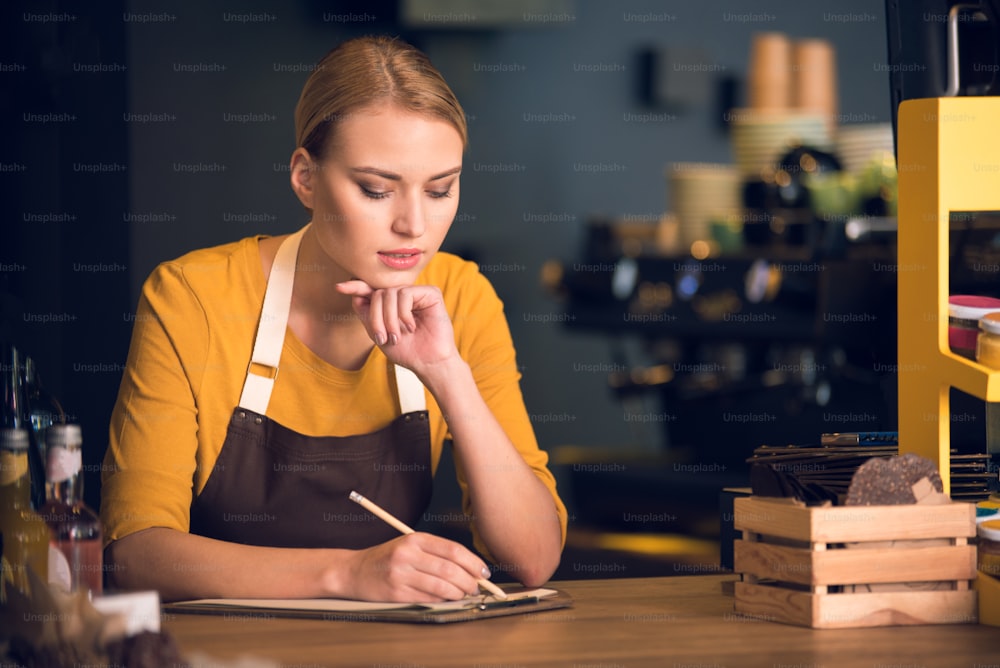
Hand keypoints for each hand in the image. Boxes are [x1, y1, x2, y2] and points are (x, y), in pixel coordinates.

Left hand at [336, 281, 457, 373]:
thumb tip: (355, 295)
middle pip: (377, 294)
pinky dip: (403, 313)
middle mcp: (403, 296)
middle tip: (382, 337)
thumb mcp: (379, 334)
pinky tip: (411, 327)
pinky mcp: (430, 293)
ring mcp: (417, 293)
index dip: (356, 287)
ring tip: (396, 336)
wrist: (428, 363)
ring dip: (389, 318)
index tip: (339, 287)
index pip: (371, 291)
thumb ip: (367, 315)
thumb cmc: (407, 351)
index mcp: (391, 305)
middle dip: (375, 317)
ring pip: (389, 294)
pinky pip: (405, 294)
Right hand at [338, 533, 490, 602]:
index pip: (453, 550)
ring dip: (459, 593)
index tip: (484, 572)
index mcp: (415, 539)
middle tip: (477, 587)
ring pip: (441, 587)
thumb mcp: (410, 544)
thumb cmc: (388, 558)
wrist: (354, 571)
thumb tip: (470, 567)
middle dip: (470, 581)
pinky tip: (447, 599)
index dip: (473, 563)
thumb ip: (436, 552)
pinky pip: (428, 599)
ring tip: (464, 594)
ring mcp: (401, 574)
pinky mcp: (396, 593)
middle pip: (450, 570)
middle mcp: (408, 555)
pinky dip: (443, 600)